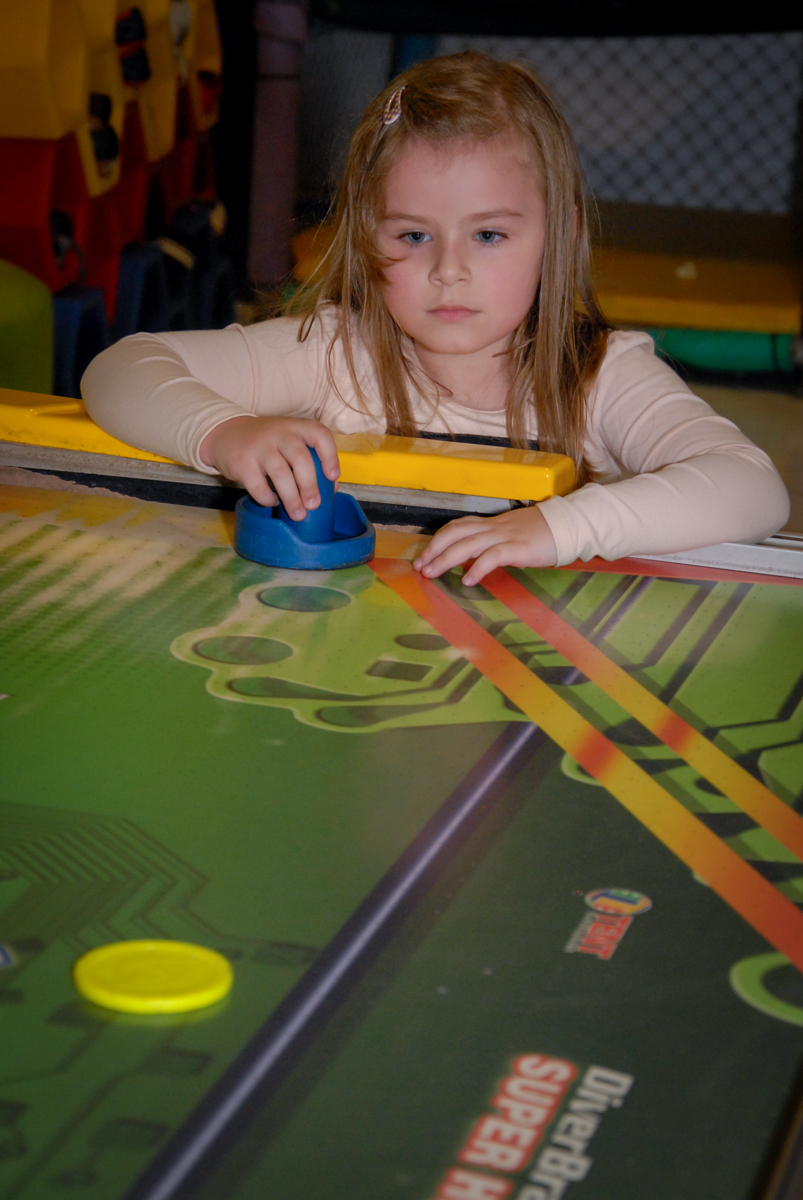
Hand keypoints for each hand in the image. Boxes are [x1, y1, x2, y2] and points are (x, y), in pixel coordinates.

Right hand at [199, 416, 338, 519]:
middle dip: (310, 485)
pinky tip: (273, 502)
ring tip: (298, 514)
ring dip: (292, 498)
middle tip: (314, 505)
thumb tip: (331, 488)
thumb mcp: (289, 441)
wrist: (226, 433)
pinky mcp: (242, 462)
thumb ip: (310, 459)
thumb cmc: (267, 443)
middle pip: (300, 458)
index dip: (330, 456)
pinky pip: (258, 485)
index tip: (332, 477)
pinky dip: (268, 498)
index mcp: (295, 427)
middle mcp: (279, 432)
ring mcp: (259, 446)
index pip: (319, 434)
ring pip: (280, 473)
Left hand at [413, 505, 557, 585]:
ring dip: (446, 559)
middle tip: (420, 567)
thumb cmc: (542, 533)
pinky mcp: (519, 548)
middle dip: (434, 550)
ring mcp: (505, 536)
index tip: (423, 556)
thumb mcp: (512, 535)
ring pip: (468, 544)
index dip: (437, 540)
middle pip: (455, 534)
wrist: (569, 525)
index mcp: (491, 525)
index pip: (457, 527)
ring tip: (432, 573)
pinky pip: (493, 556)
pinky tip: (468, 581)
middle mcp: (493, 528)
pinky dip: (478, 568)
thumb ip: (493, 544)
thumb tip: (475, 560)